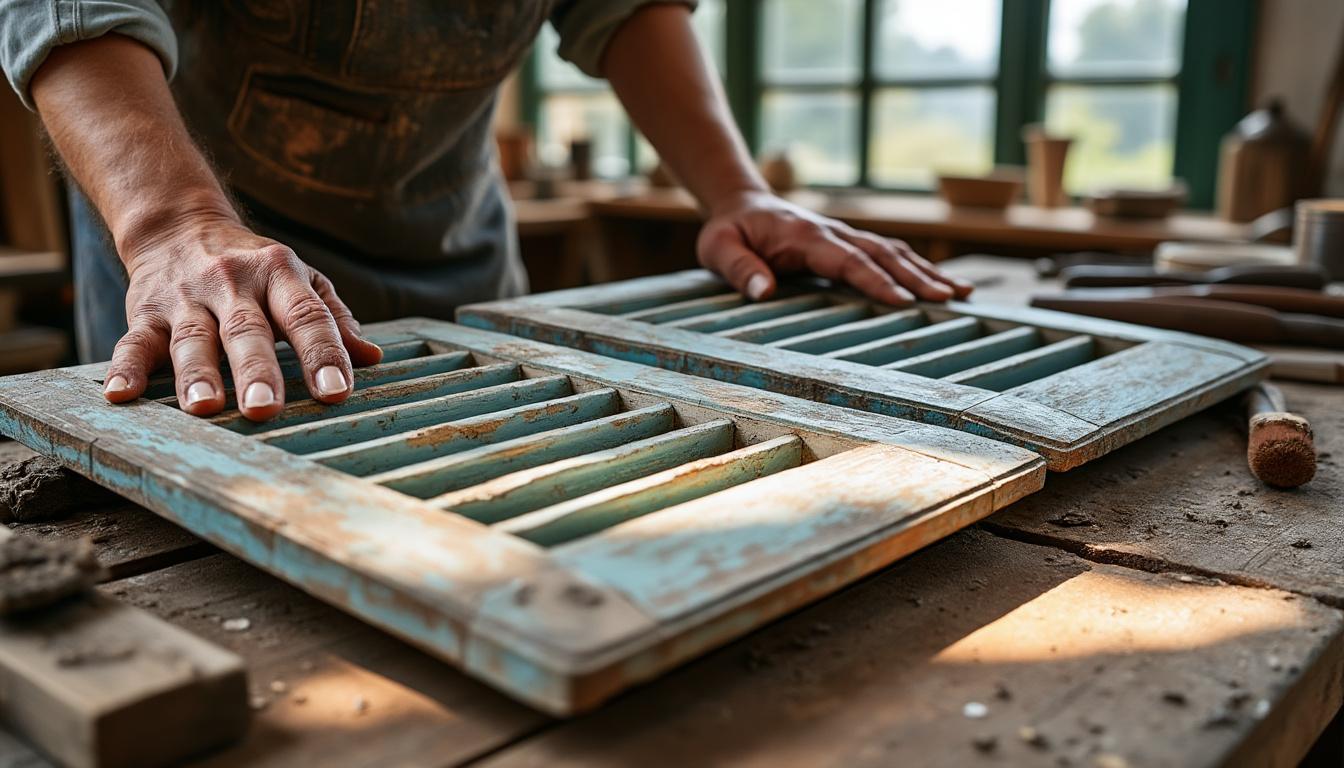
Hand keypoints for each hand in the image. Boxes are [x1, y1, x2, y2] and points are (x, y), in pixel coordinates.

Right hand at [103, 215, 382, 419]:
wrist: (178, 225)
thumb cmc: (255, 268)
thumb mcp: (300, 280)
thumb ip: (334, 318)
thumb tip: (372, 358)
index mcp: (280, 274)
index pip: (307, 316)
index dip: (323, 354)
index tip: (336, 391)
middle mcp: (233, 284)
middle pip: (247, 331)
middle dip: (257, 370)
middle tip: (266, 406)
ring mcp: (187, 299)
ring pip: (192, 339)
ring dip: (197, 374)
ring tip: (204, 407)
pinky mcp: (145, 312)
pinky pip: (134, 341)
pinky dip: (126, 368)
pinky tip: (121, 395)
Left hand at [697, 191, 973, 304]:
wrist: (740, 203)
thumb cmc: (729, 231)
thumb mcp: (718, 249)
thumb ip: (740, 269)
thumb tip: (764, 291)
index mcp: (804, 235)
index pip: (847, 259)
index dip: (875, 280)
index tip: (902, 301)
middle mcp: (833, 231)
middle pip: (882, 254)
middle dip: (917, 277)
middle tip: (950, 299)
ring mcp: (845, 234)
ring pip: (893, 251)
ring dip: (927, 271)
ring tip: (962, 293)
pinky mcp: (851, 241)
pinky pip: (890, 252)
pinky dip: (919, 266)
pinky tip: (944, 283)